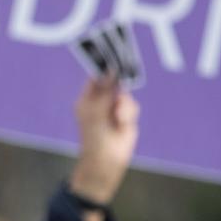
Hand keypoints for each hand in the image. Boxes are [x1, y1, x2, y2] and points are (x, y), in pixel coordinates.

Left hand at [66, 77, 139, 209]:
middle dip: (118, 88)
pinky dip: (129, 114)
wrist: (106, 158)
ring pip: (126, 95)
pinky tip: (122, 124)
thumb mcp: (96, 109)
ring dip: (123, 106)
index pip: (97, 77)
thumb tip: (111, 70)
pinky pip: (132, 106)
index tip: (115, 62)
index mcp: (87, 98)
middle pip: (114, 83)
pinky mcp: (126, 116)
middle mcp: (101, 101)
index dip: (105, 69)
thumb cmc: (95, 135)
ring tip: (117, 119)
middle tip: (119, 86)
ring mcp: (114, 108)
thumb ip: (105, 89)